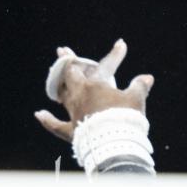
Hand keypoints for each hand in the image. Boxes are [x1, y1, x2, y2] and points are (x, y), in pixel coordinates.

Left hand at [35, 39, 154, 141]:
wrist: (114, 143)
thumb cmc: (126, 118)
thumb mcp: (136, 99)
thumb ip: (139, 86)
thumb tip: (147, 78)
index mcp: (96, 85)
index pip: (104, 65)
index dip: (114, 54)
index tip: (121, 44)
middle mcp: (80, 96)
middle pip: (71, 74)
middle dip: (68, 61)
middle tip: (63, 50)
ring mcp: (73, 113)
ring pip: (62, 95)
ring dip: (58, 85)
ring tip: (54, 78)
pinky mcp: (70, 131)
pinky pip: (55, 125)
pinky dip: (47, 120)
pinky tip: (39, 114)